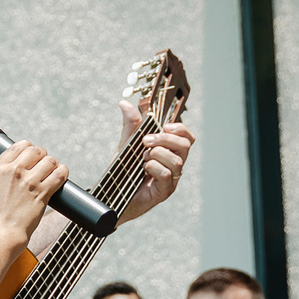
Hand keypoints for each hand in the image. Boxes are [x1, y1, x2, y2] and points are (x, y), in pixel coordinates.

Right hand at [0, 141, 67, 251]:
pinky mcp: (41, 193)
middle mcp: (13, 171)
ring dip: (53, 165)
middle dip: (42, 157)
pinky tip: (61, 176)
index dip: (29, 150)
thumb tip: (18, 172)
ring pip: (50, 160)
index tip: (32, 158)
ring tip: (52, 172)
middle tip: (43, 166)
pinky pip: (59, 174)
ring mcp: (28, 181)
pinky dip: (63, 173)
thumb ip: (4, 177)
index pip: (18, 146)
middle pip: (36, 150)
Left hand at [115, 100, 193, 224]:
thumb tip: (125, 103)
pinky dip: (154, 167)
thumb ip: (130, 125)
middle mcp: (173, 165)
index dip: (180, 128)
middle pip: (185, 146)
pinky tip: (143, 169)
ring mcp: (171, 179)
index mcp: (168, 151)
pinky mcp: (164, 192)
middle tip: (145, 141)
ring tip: (142, 158)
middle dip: (165, 139)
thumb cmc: (123, 171)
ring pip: (177, 160)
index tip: (164, 126)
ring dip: (157, 154)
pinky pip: (167, 175)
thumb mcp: (126, 144)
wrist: (112, 195)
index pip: (186, 137)